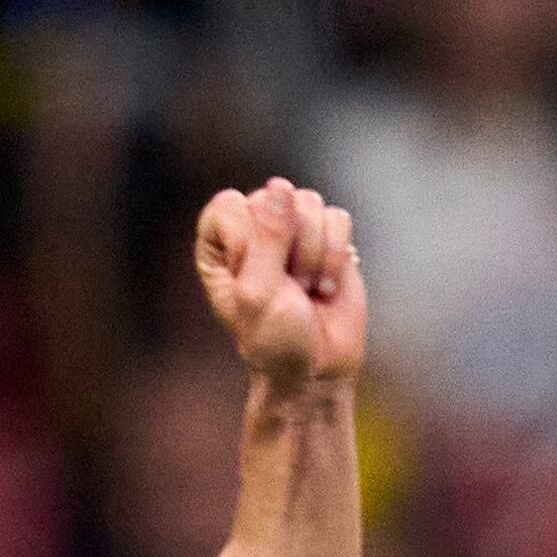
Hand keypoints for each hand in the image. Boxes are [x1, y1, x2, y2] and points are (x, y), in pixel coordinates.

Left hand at [193, 179, 364, 391]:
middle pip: (273, 198)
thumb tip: (280, 187)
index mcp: (219, 242)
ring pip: (309, 203)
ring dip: (314, 254)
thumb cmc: (275, 340)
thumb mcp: (258, 294)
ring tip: (306, 288)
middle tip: (286, 289)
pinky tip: (325, 285)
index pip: (229, 205)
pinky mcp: (328, 235)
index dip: (248, 242)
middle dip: (288, 249)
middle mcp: (253, 227)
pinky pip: (337, 219)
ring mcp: (292, 228)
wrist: (317, 368)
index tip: (254, 279)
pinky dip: (336, 257)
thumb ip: (265, 239)